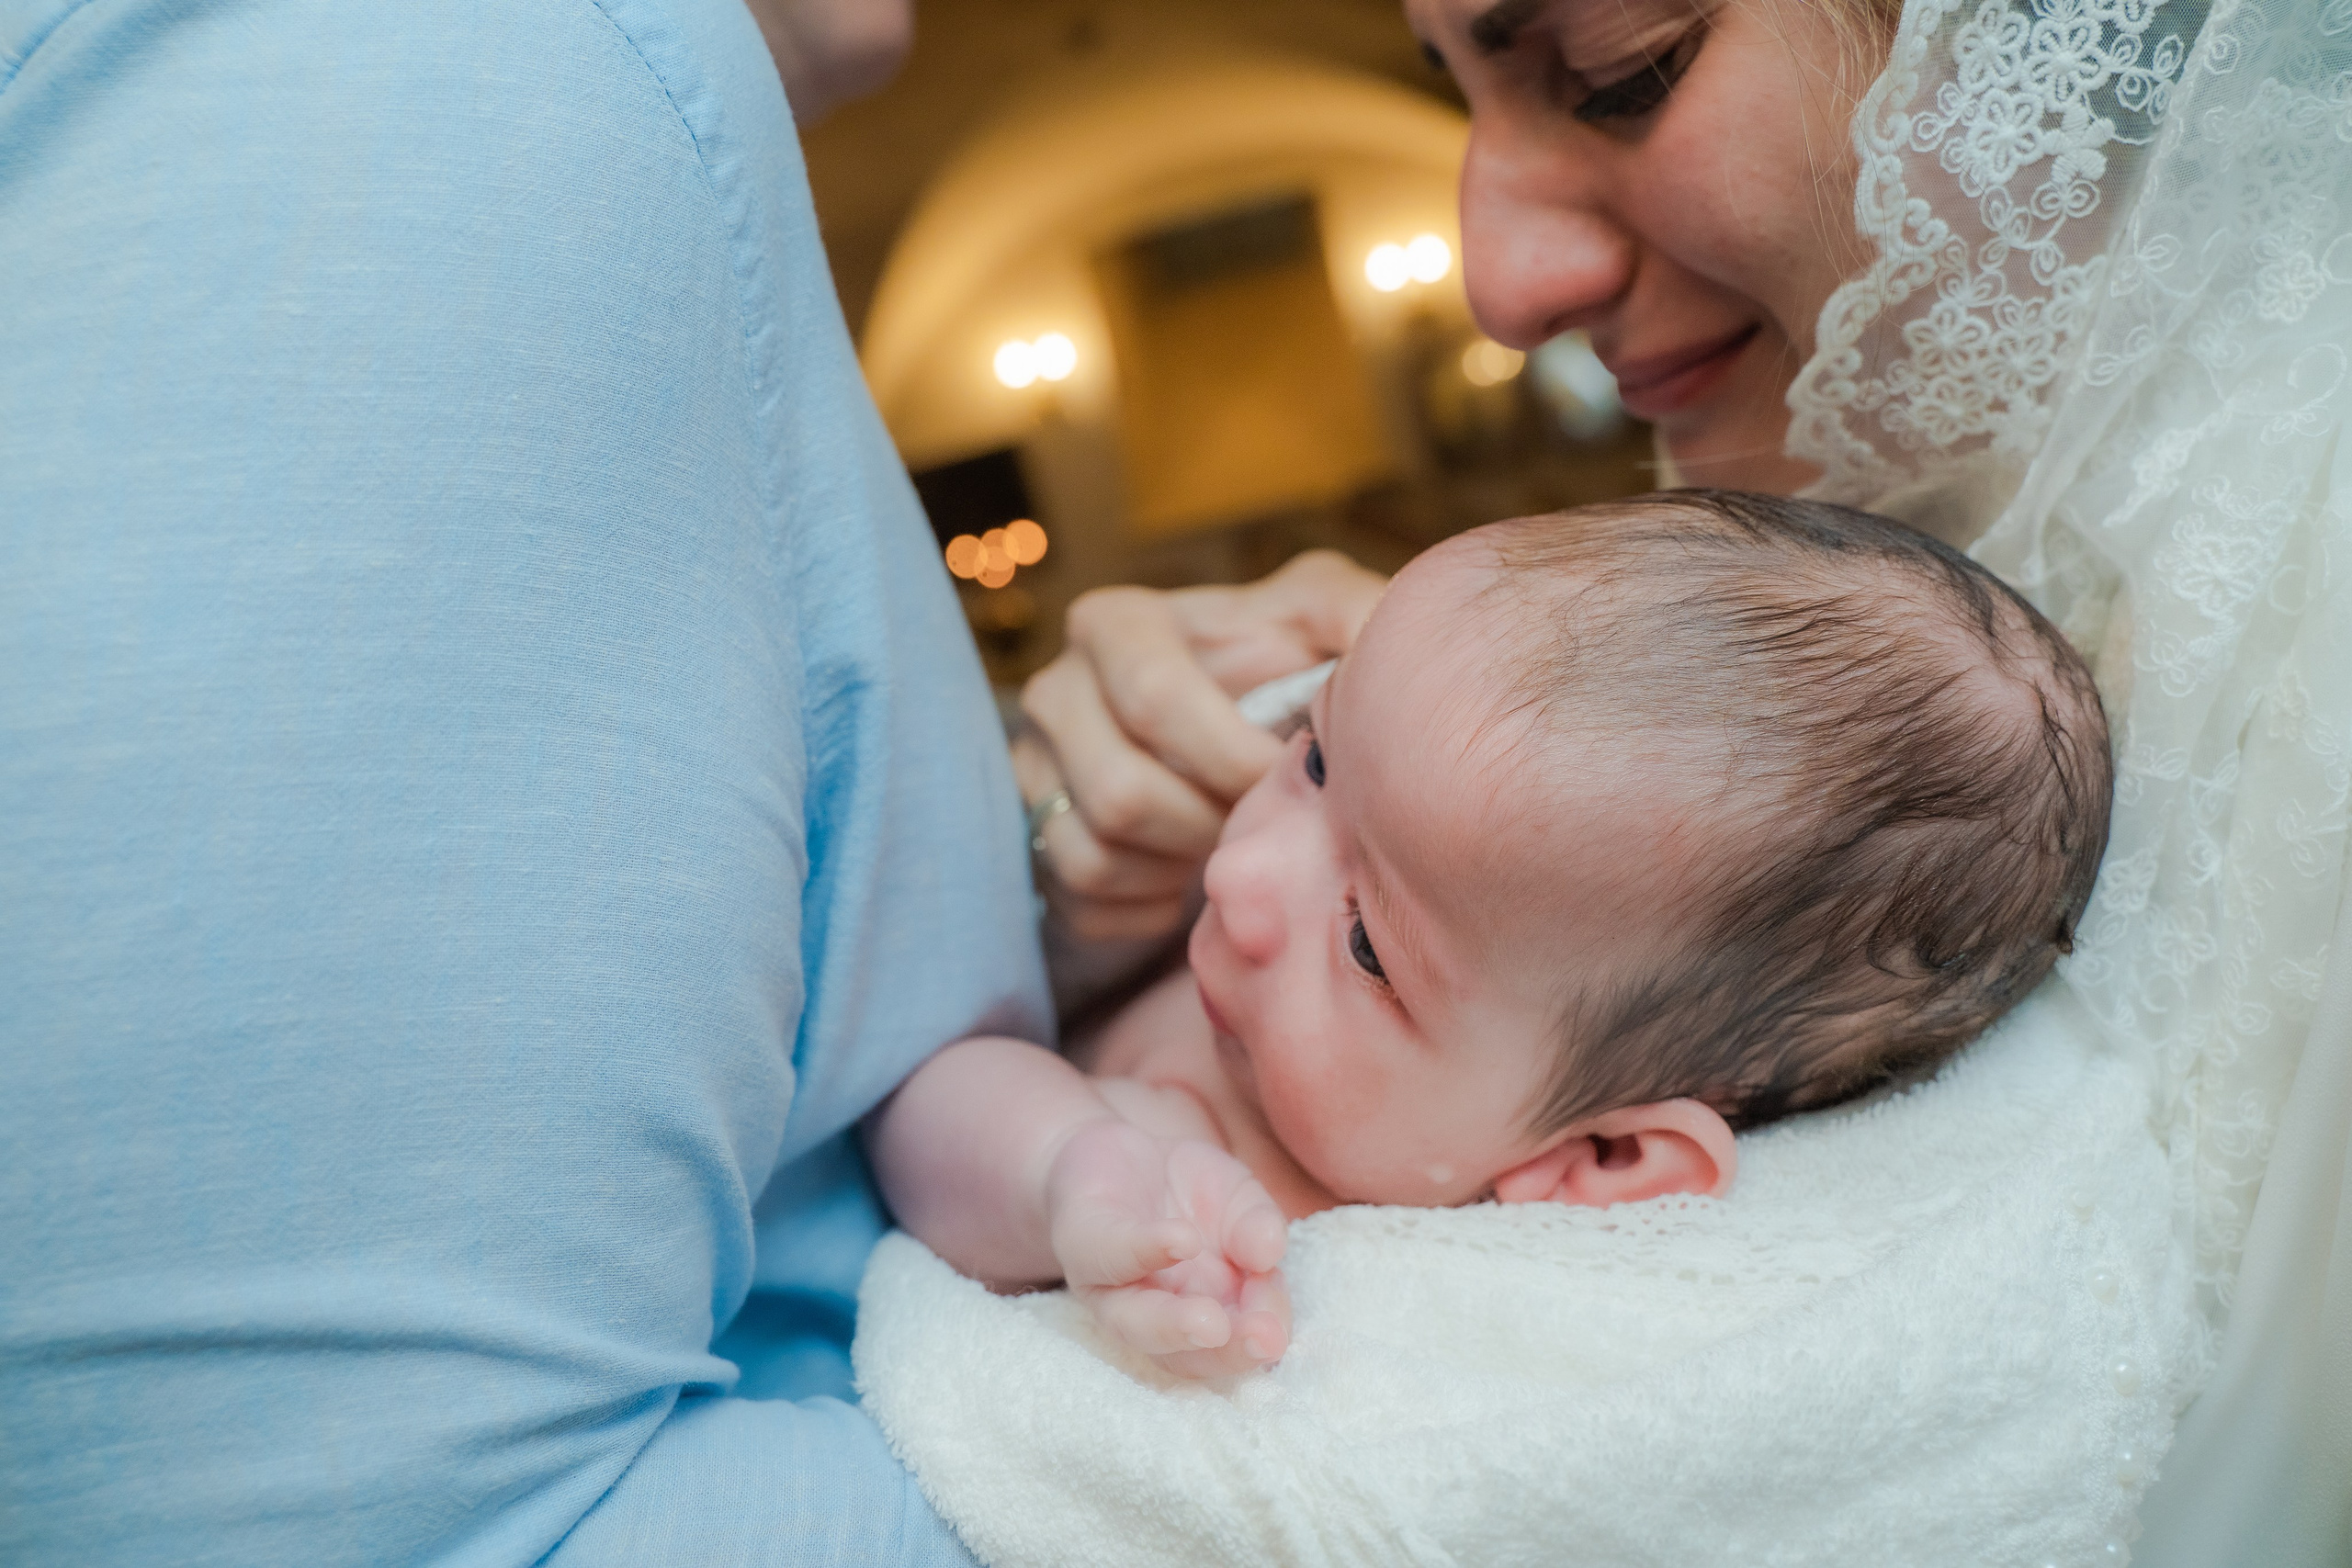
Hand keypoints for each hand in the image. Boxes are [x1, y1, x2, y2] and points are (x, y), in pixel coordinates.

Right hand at [1017, 550, 1386, 942]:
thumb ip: (1356, 610)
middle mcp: (1055, 691)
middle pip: (1119, 792)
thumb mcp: (1325, 618)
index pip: (1153, 700)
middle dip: (1208, 823)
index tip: (1286, 773)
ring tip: (1227, 842)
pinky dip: (1148, 907)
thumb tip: (1395, 638)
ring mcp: (1035, 770)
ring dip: (1179, 868)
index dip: (1231, 757)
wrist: (1234, 729)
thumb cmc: (1285, 668)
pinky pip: (1080, 900)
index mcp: (1117, 624)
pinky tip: (1191, 878)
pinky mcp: (1034, 839)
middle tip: (1261, 819)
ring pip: (1091, 855)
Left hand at [1045, 1117, 1290, 1377]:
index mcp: (1206, 1309)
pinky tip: (1181, 1240)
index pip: (1233, 1344)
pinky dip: (1147, 1248)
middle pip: (1181, 1354)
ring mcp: (1111, 1286)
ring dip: (1172, 1325)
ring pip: (1133, 1322)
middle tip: (1260, 1342)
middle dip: (1223, 1354)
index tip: (1276, 1334)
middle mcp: (1154, 1313)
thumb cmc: (1186, 1187)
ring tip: (1210, 1321)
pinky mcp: (1080, 1242)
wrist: (1114, 1154)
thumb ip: (1256, 1222)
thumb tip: (1272, 1250)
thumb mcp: (1237, 1194)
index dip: (1255, 1344)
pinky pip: (1110, 1252)